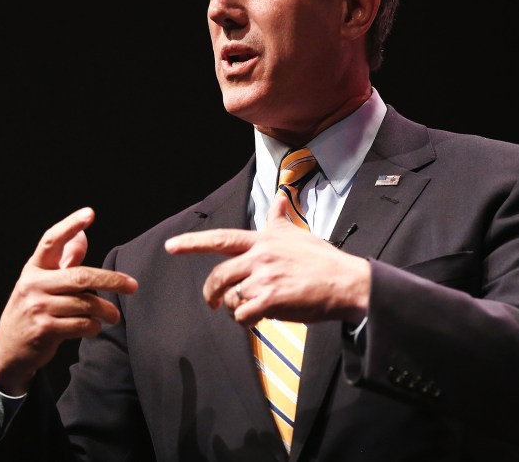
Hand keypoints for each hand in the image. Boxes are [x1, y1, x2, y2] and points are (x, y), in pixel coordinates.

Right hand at [0, 207, 137, 395]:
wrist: (9, 349)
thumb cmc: (34, 308)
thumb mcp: (43, 282)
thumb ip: (64, 261)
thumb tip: (82, 235)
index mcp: (34, 268)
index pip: (52, 240)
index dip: (70, 225)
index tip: (90, 213)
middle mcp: (33, 285)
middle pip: (81, 276)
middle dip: (112, 280)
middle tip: (133, 286)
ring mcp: (38, 308)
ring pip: (85, 304)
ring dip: (106, 310)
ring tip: (113, 315)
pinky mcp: (44, 330)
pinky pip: (81, 324)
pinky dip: (94, 326)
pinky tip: (94, 326)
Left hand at [165, 195, 369, 327]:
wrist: (346, 282)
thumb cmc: (324, 260)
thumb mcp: (299, 233)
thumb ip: (280, 220)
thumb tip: (279, 198)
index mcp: (264, 240)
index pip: (222, 239)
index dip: (193, 242)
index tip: (172, 245)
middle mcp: (259, 257)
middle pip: (219, 276)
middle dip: (211, 292)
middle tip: (214, 302)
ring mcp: (264, 278)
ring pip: (231, 298)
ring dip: (236, 309)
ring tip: (253, 309)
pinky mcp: (270, 300)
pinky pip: (243, 315)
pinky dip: (247, 321)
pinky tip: (261, 317)